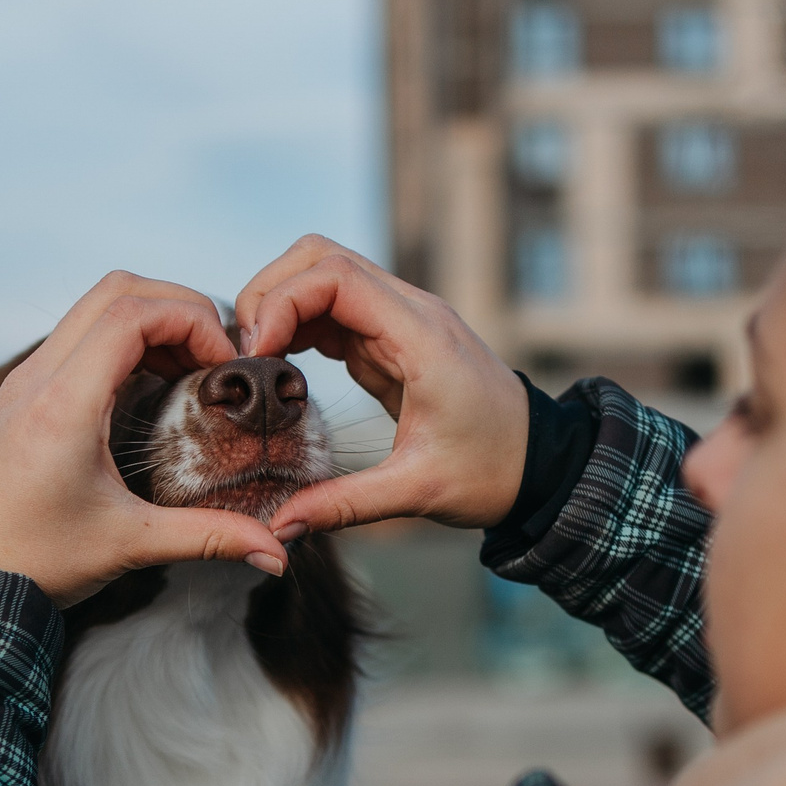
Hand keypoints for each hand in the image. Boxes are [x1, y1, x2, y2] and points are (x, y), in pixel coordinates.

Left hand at [0, 273, 289, 604]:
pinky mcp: (19, 396)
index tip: (225, 365)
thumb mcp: (130, 546)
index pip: (132, 312)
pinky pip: (76, 336)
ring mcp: (23, 382)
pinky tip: (152, 385)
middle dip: (178, 307)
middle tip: (217, 356)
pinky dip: (122, 339)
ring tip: (191, 368)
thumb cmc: (37, 565)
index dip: (192, 321)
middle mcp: (37, 379)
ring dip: (150, 320)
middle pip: (115, 289)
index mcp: (63, 405)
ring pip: (93, 306)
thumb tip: (279, 552)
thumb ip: (209, 539)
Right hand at [235, 236, 528, 534]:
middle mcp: (410, 312)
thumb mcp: (419, 493)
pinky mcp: (390, 337)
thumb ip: (345, 505)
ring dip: (280, 305)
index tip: (256, 355)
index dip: (282, 303)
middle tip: (246, 354)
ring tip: (256, 360)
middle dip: (270, 293)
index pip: (336, 276)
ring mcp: (400, 319)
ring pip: (323, 274)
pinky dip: (297, 323)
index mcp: (422, 336)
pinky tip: (279, 364)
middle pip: (320, 257)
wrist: (539, 464)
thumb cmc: (490, 472)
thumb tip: (279, 528)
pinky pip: (333, 307)